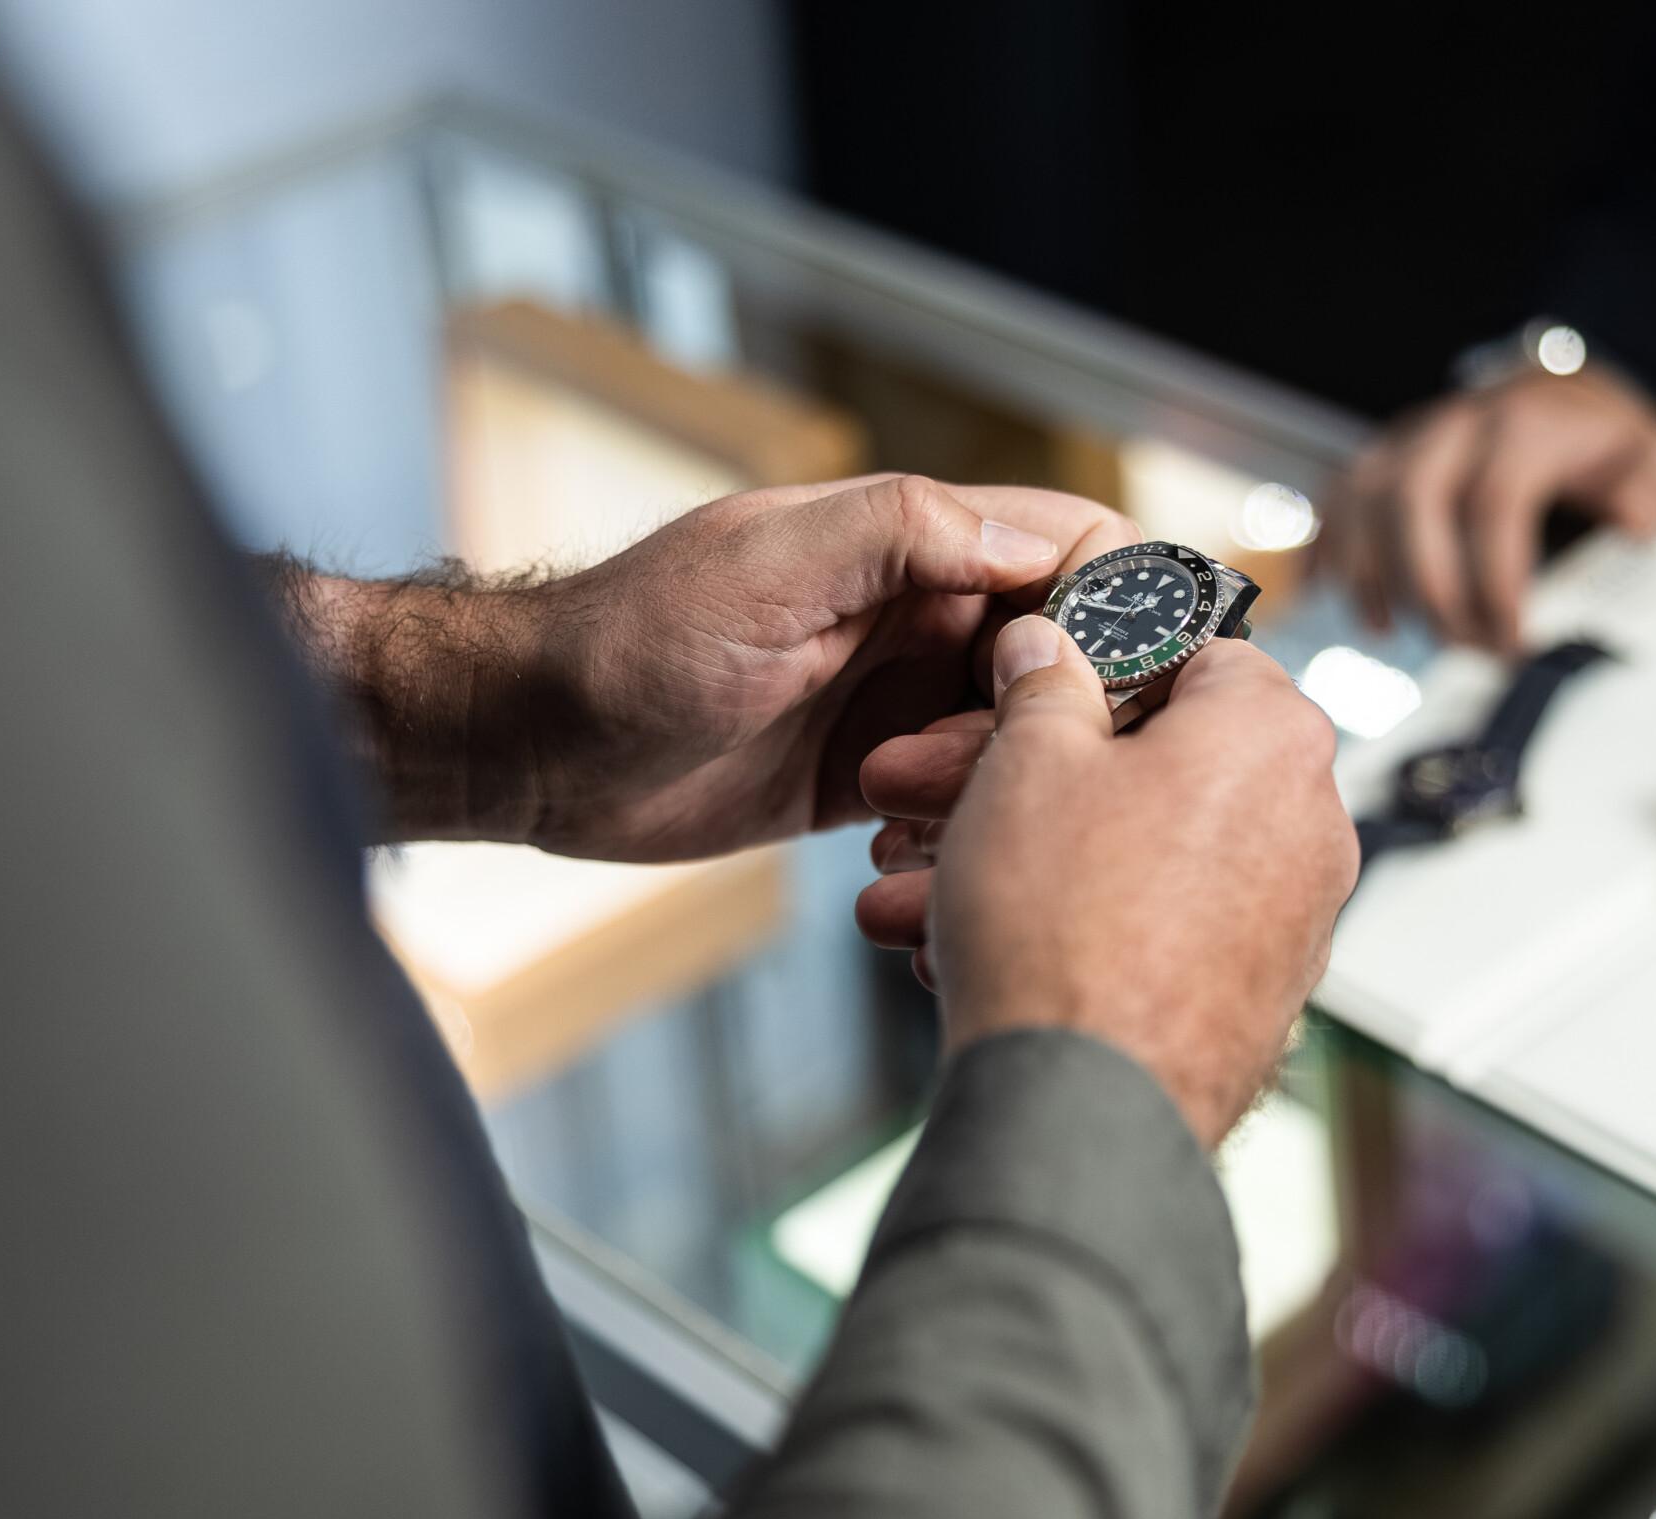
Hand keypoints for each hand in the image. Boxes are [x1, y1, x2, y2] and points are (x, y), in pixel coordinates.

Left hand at [287, 475, 1136, 858]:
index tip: (1120, 675)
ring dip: (994, 784)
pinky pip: (958, 803)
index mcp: (907, 542)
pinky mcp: (868, 778)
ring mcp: (896, 698)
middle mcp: (917, 615)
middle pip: (1062, 655)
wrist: (535, 742)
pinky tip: (897, 850)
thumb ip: (900, 532)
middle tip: (994, 767)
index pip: (1067, 545)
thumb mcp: (765, 567)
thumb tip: (1038, 543)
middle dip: (1055, 717)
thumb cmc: (631, 640)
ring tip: (907, 807)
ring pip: (1017, 739)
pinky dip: (956, 830)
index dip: (1120, 600)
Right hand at [855, 619, 1357, 1144]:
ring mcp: (1287, 915)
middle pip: (1145, 764)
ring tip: (904, 885)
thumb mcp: (1028, 761)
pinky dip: (1064, 924)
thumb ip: (1042, 685)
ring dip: (1012, 860)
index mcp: (1271, 730)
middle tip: (920, 789)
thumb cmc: (1068, 929)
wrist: (1085, 1109)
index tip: (1022, 684)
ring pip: (1129, 853)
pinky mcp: (1253, 992)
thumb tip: (1045, 650)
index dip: (1090, 661)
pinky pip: (1149, 926)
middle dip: (1012, 778)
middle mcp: (1306, 819)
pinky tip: (954, 942)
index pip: (1190, 650)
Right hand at [1326, 364, 1655, 651]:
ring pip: (1364, 498)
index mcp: (1525, 427)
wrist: (1559, 392)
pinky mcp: (1381, 456)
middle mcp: (1457, 425)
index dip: (1498, 581)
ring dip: (1373, 574)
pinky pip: (1337, 500)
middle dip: (1431, 586)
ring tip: (1397, 631)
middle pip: (1414, 500)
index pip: (1494, 504)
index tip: (1514, 639)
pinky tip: (1353, 604)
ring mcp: (1410, 438)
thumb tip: (1636, 523)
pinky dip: (1334, 554)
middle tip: (1462, 643)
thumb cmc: (1604, 442)